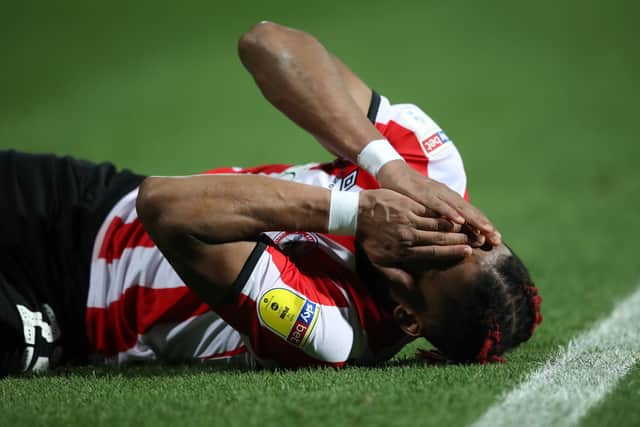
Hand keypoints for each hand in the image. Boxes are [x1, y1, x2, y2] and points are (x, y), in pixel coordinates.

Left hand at [356, 189, 473, 269]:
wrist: (355, 214)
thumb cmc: (369, 239)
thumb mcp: (379, 262)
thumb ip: (396, 275)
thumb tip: (411, 287)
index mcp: (403, 251)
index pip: (432, 253)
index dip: (452, 253)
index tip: (468, 252)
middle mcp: (408, 236)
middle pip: (439, 239)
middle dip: (460, 240)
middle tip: (478, 239)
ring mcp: (408, 220)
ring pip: (436, 225)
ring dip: (456, 227)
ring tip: (472, 227)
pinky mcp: (407, 206)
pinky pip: (429, 210)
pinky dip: (443, 213)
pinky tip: (454, 213)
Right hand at [376, 160, 500, 245]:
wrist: (394, 172)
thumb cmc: (412, 193)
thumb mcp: (429, 207)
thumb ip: (440, 219)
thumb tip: (453, 235)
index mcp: (449, 201)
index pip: (470, 216)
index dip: (483, 228)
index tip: (496, 242)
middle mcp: (447, 196)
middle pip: (470, 212)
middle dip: (484, 226)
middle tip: (496, 240)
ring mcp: (437, 194)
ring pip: (459, 208)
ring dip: (473, 219)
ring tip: (485, 231)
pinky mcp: (424, 193)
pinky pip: (438, 204)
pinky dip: (449, 212)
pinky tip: (458, 221)